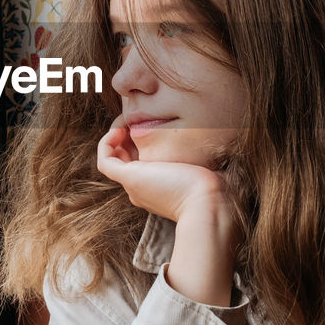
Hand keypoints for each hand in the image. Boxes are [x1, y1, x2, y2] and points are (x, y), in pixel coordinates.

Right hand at [97, 116, 239, 306]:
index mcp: (160, 188)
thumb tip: (219, 145)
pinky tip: (119, 129)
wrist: (211, 205)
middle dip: (128, 136)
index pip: (143, 163)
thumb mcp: (208, 169)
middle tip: (135, 118)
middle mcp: (143, 189)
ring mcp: (135, 185)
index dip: (142, 142)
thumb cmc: (217, 191)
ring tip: (126, 120)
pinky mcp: (131, 178)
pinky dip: (106, 143)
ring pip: (114, 159)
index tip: (152, 124)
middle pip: (126, 160)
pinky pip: (106, 160)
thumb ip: (203, 159)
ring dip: (115, 136)